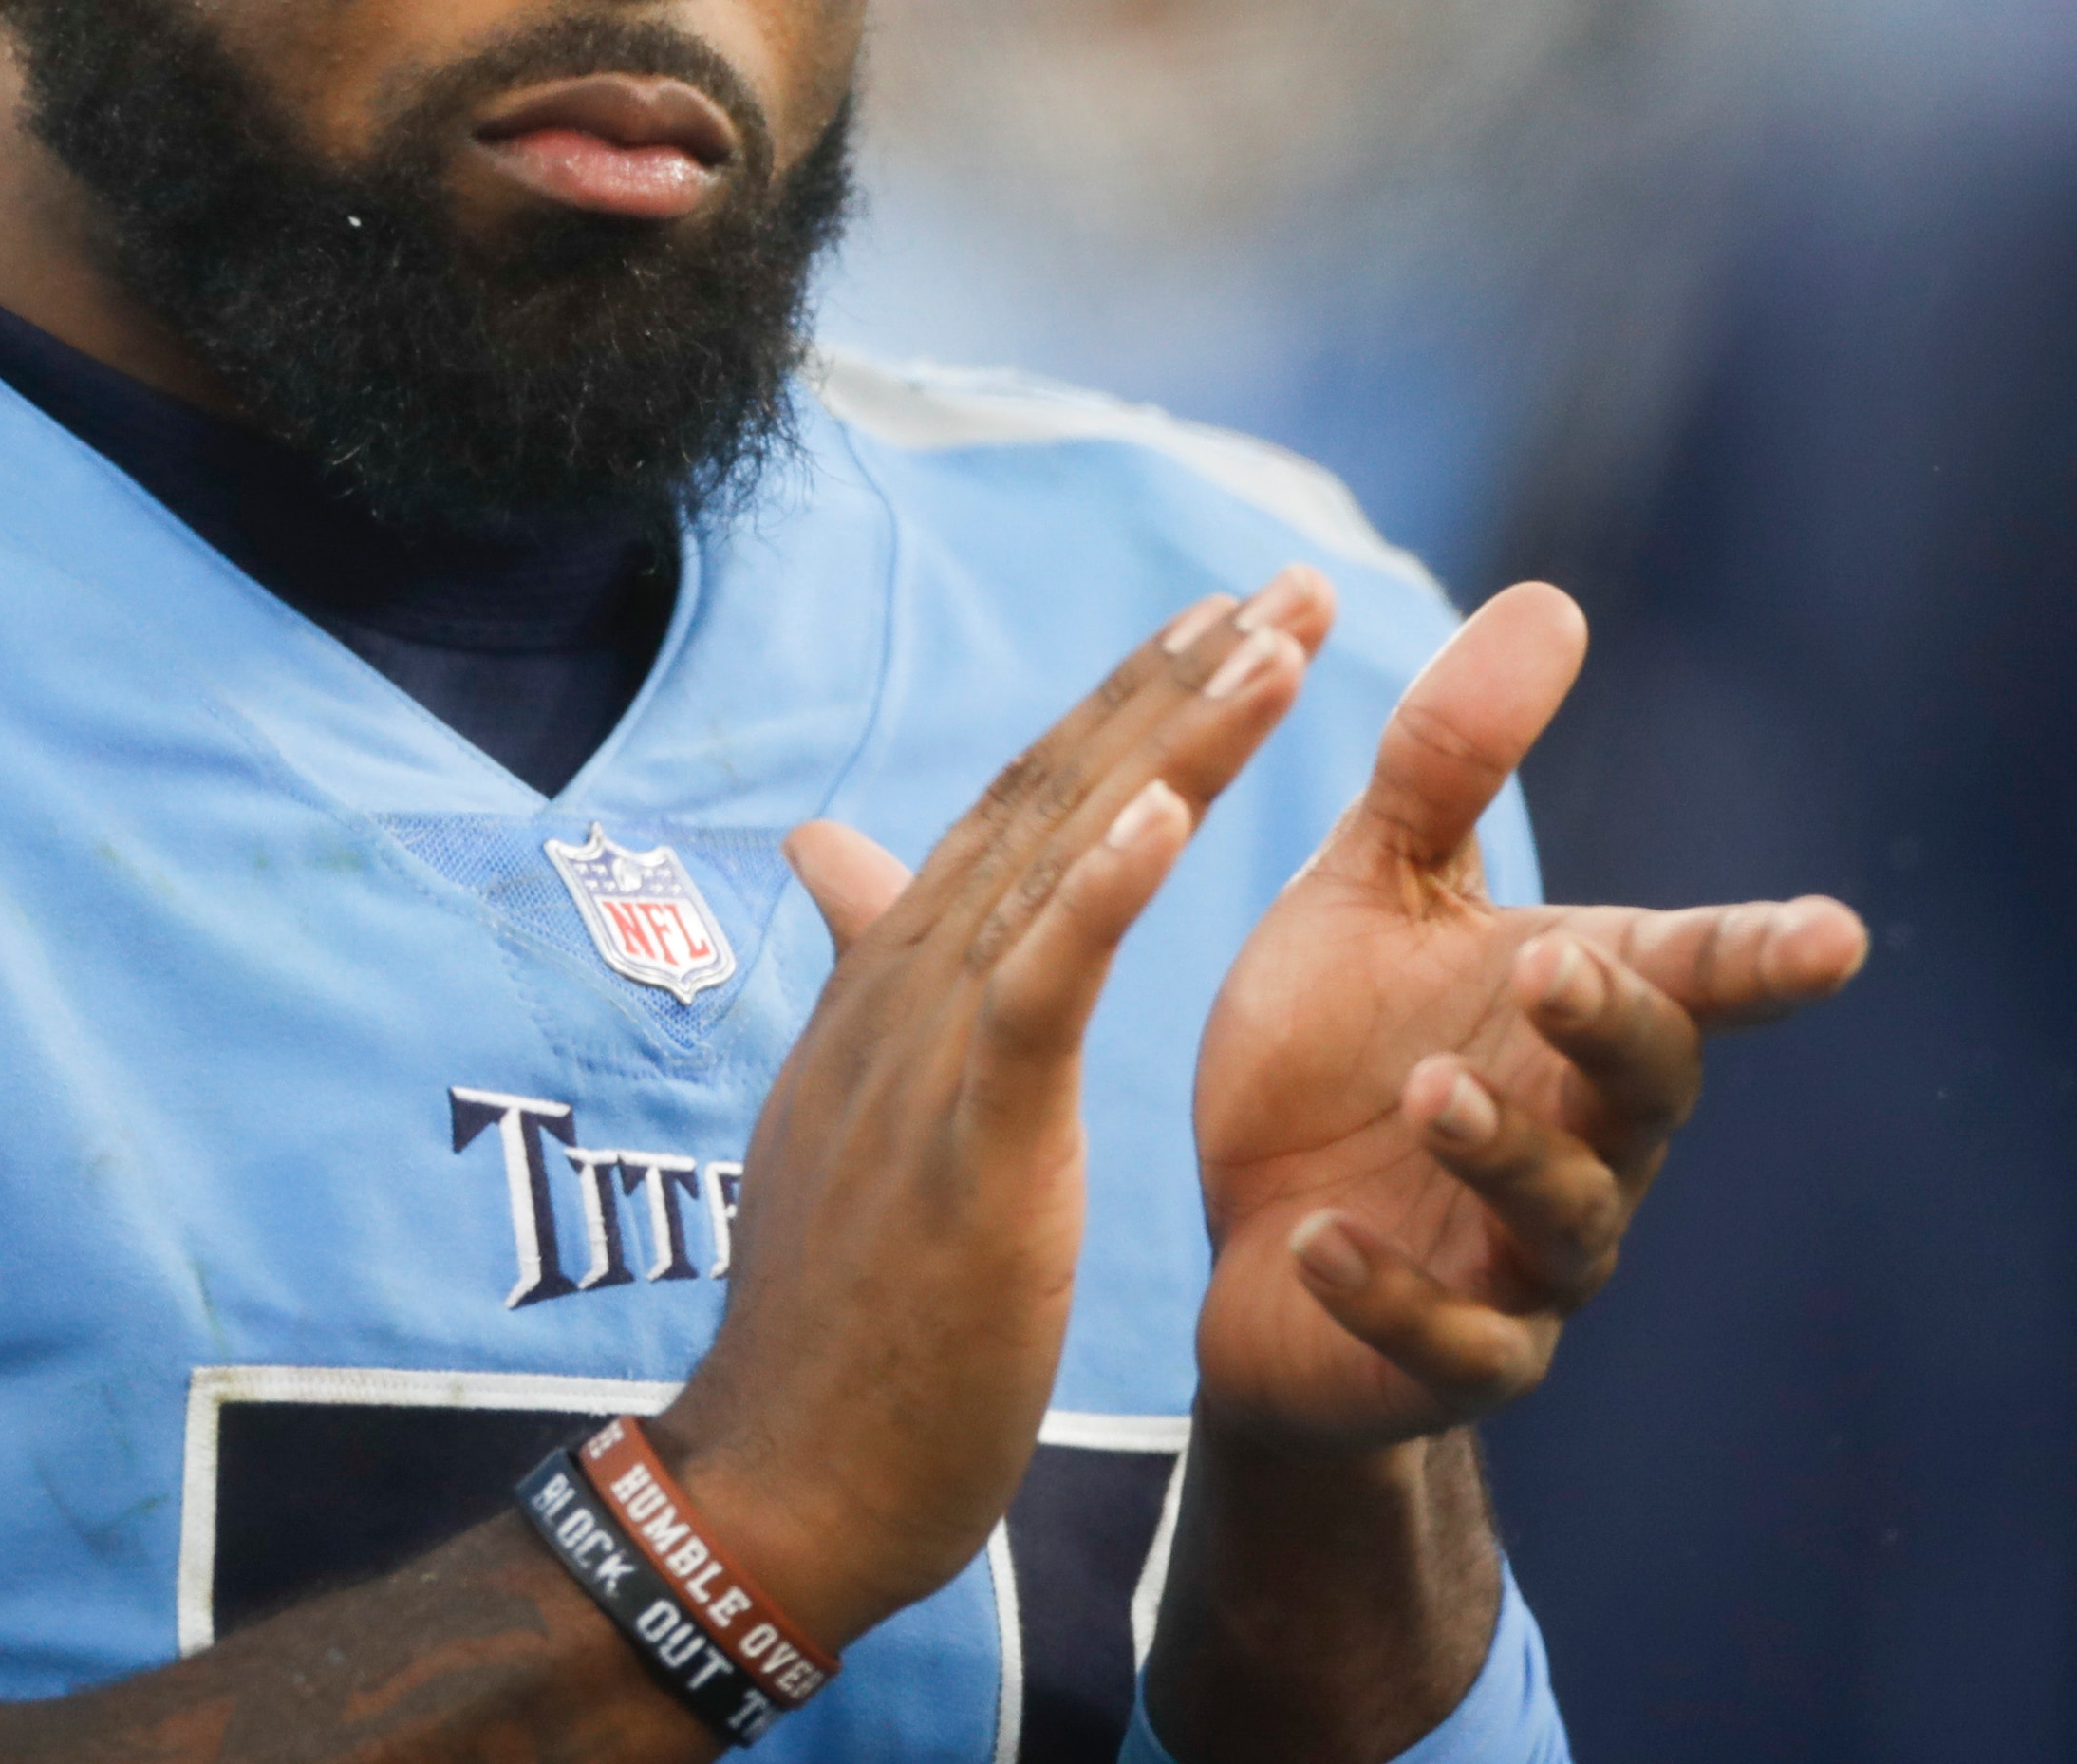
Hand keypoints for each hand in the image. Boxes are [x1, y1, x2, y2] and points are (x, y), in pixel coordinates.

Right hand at [661, 571, 1341, 1647]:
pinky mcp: (962, 1145)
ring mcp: (922, 1060)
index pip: (1022, 810)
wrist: (785, 1487)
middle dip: (1176, 686)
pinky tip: (1166, 810)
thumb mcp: (858, 1116)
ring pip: (1053, 861)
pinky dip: (1095, 891)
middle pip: (1052, 800)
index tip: (1225, 623)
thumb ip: (866, 970)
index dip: (1124, 709)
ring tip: (1272, 646)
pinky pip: (1034, 992)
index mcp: (894, 985)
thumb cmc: (842, 1323)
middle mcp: (901, 990)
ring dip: (1167, 745)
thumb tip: (831, 846)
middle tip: (1291, 588)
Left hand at [1188, 584, 1865, 1450]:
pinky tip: (1316, 1240)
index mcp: (1577, 1018)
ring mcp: (1525, 1261)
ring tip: (1426, 1092)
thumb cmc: (1333, 1051)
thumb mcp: (1374, 892)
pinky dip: (1388, 1296)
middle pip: (1650, 1088)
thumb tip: (1549, 599)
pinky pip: (1450, 1344)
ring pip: (1565, 1221)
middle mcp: (1586, 1139)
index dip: (1765, 956)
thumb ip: (1446, 762)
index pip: (1696, 976)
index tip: (1836, 933)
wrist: (1241, 1237)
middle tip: (1549, 964)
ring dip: (1502, 1154)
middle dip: (1614, 1029)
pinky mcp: (1443, 1358)